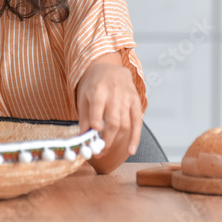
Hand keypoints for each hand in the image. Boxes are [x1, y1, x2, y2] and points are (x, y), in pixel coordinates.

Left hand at [76, 52, 142, 172]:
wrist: (109, 67)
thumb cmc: (94, 85)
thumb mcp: (83, 97)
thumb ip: (84, 119)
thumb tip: (83, 140)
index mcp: (97, 90)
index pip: (97, 109)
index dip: (96, 125)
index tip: (92, 141)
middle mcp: (114, 93)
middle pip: (113, 122)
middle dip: (107, 141)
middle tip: (99, 153)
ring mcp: (127, 97)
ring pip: (125, 124)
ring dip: (117, 142)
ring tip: (106, 151)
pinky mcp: (136, 101)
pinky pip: (138, 122)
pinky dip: (135, 138)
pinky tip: (131, 150)